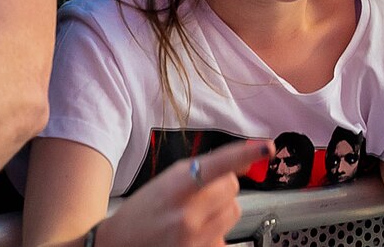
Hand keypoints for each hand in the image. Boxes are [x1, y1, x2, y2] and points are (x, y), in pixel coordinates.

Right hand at [95, 137, 270, 246]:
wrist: (118, 246)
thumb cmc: (143, 212)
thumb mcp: (167, 181)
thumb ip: (203, 170)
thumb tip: (240, 163)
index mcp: (176, 188)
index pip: (218, 165)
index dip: (244, 155)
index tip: (266, 148)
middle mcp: (187, 215)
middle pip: (231, 189)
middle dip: (221, 188)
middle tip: (200, 195)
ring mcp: (194, 239)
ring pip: (233, 212)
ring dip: (221, 210)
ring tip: (196, 216)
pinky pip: (225, 237)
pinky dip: (216, 233)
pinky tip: (195, 234)